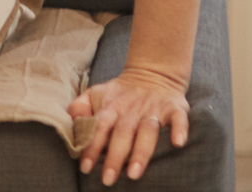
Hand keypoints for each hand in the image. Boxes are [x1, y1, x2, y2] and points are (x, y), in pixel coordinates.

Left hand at [70, 66, 190, 184]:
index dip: (91, 147)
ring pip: (148, 131)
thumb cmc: (119, 93)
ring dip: (141, 152)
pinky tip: (178, 144)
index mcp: (110, 108)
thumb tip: (72, 124)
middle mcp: (131, 110)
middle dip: (114, 157)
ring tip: (134, 173)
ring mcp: (153, 109)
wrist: (152, 73)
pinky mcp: (174, 108)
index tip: (85, 168)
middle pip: (122, 134)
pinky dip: (179, 130)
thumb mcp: (95, 94)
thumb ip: (79, 108)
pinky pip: (179, 119)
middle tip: (108, 179)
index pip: (98, 128)